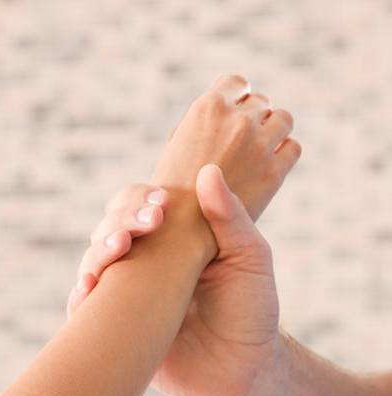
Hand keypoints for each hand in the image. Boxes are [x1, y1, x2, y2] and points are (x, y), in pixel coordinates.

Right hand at [71, 164, 286, 395]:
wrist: (244, 371)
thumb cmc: (253, 311)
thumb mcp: (250, 258)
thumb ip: (230, 217)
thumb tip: (208, 172)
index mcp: (173, 241)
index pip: (140, 207)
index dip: (138, 200)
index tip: (159, 205)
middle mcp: (145, 265)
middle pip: (110, 231)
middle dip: (117, 223)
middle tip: (140, 229)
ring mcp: (127, 298)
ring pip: (94, 266)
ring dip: (96, 254)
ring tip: (117, 252)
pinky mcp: (117, 331)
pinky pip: (84, 312)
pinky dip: (79, 298)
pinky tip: (87, 290)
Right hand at [152, 74, 299, 221]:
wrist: (181, 243)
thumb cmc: (171, 199)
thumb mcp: (175, 149)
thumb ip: (197, 127)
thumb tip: (218, 99)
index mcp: (207, 108)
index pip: (235, 84)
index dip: (233, 98)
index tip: (227, 118)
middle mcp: (236, 121)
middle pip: (259, 103)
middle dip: (250, 119)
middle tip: (231, 148)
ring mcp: (258, 145)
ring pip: (282, 119)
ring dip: (272, 131)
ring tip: (250, 157)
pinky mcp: (273, 174)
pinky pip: (292, 148)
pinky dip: (283, 152)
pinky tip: (264, 170)